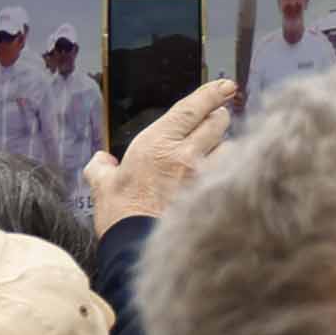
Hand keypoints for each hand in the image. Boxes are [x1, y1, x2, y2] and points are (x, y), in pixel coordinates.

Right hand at [84, 79, 235, 230]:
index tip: (226, 86)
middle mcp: (185, 154)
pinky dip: (233, 173)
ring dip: (228, 148)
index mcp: (157, 144)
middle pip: (219, 122)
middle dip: (220, 118)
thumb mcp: (102, 186)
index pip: (192, 108)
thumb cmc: (120, 216)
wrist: (138, 248)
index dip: (212, 93)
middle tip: (218, 119)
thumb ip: (101, 168)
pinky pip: (234, 174)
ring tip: (219, 155)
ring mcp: (205, 175)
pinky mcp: (218, 194)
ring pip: (232, 147)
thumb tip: (102, 160)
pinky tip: (229, 179)